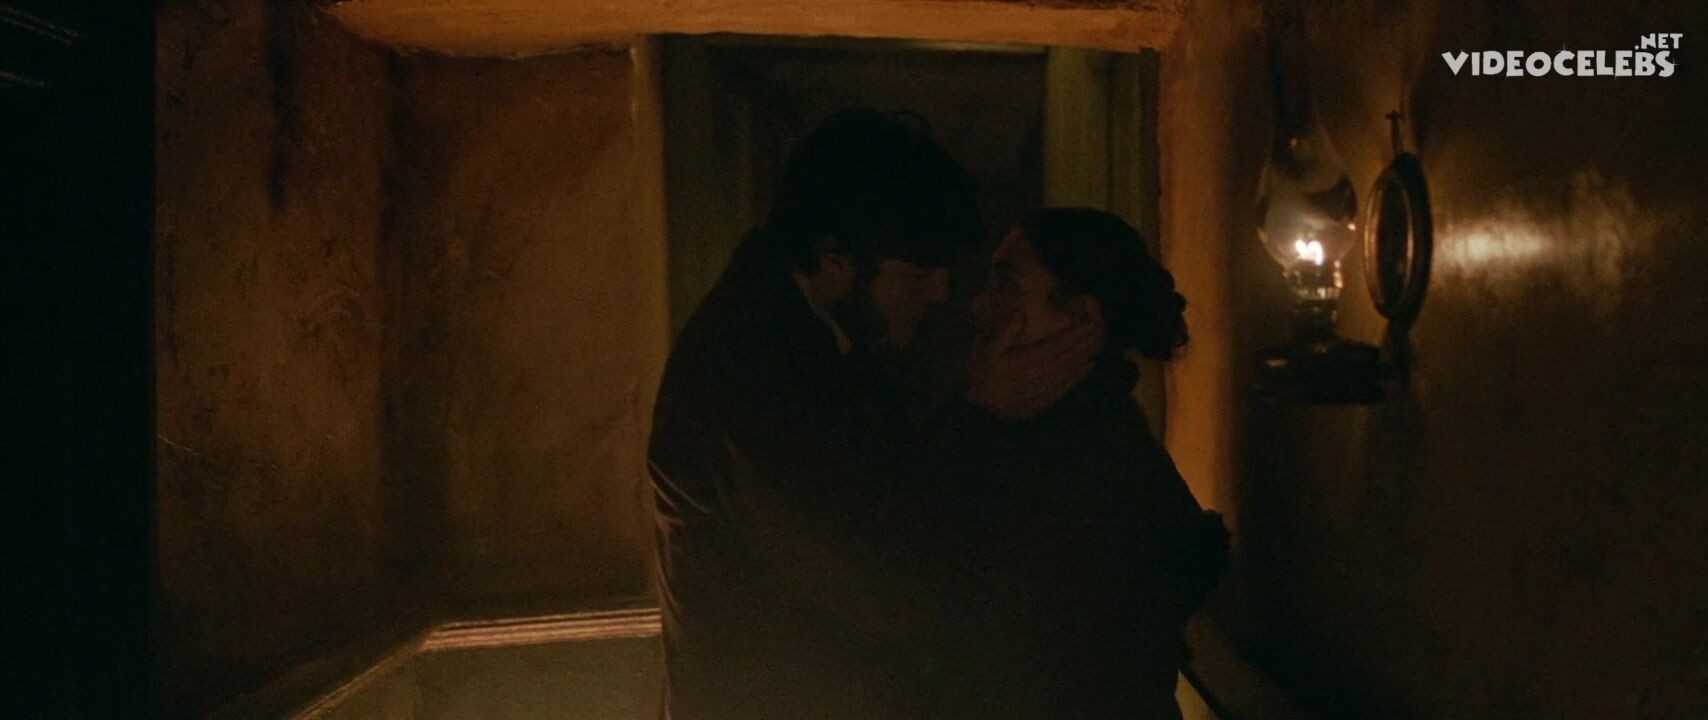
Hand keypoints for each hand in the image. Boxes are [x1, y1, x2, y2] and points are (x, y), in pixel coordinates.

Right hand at [964, 317, 1102, 421]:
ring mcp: (1037, 394)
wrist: (978, 409)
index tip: (1087, 326)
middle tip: (1098, 332)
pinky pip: (1063, 388)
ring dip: (1083, 358)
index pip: (1053, 347)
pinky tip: (1087, 366)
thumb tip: (1022, 316)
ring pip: (1066, 373)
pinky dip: (1077, 377)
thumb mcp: (985, 350)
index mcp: (1019, 363)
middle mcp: (1031, 379)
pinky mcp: (1041, 404)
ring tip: (1096, 345)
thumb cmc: (982, 374)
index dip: (1072, 337)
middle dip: (1083, 345)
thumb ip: (1004, 333)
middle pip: (1063, 359)